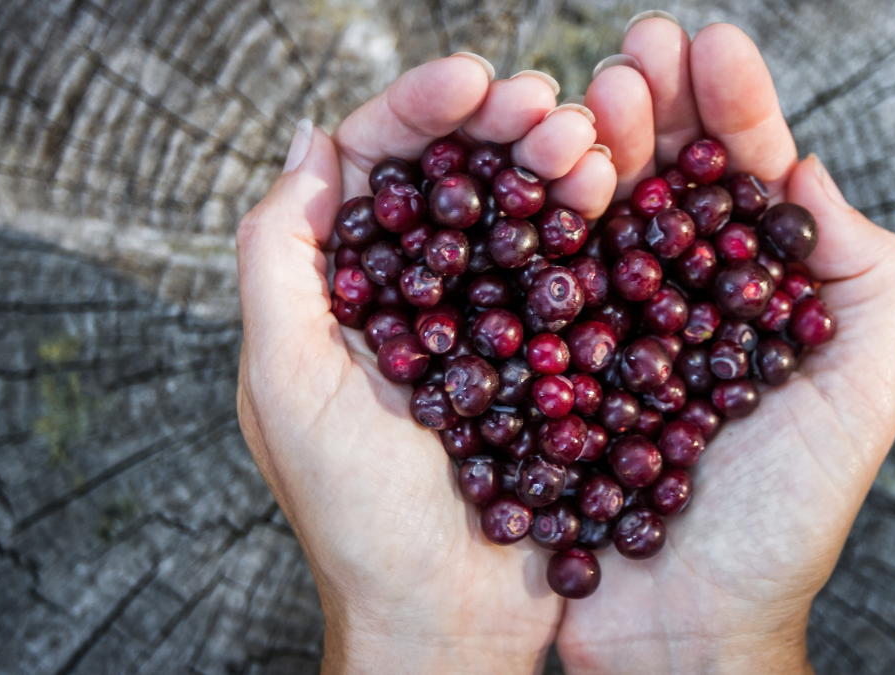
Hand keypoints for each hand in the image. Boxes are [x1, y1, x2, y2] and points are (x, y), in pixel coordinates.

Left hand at [235, 55, 615, 673]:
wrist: (449, 623)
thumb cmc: (359, 522)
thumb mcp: (286, 386)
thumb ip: (277, 261)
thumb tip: (312, 144)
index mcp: (346, 290)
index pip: (378, 167)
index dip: (422, 108)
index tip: (474, 81)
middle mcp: (419, 296)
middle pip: (460, 175)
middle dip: (503, 124)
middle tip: (552, 107)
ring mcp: (491, 325)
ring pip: (523, 212)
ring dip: (556, 162)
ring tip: (593, 147)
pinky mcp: (552, 359)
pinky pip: (572, 274)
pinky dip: (594, 227)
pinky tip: (617, 198)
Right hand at [555, 19, 894, 673]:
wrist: (685, 630)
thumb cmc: (783, 526)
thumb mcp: (858, 400)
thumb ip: (860, 280)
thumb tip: (808, 170)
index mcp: (755, 298)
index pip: (745, 183)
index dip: (734, 109)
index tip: (713, 46)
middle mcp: (678, 302)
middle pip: (665, 182)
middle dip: (654, 107)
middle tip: (636, 49)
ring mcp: (607, 331)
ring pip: (598, 217)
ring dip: (593, 147)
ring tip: (584, 97)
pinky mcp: (547, 370)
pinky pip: (536, 287)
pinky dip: (532, 228)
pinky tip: (529, 179)